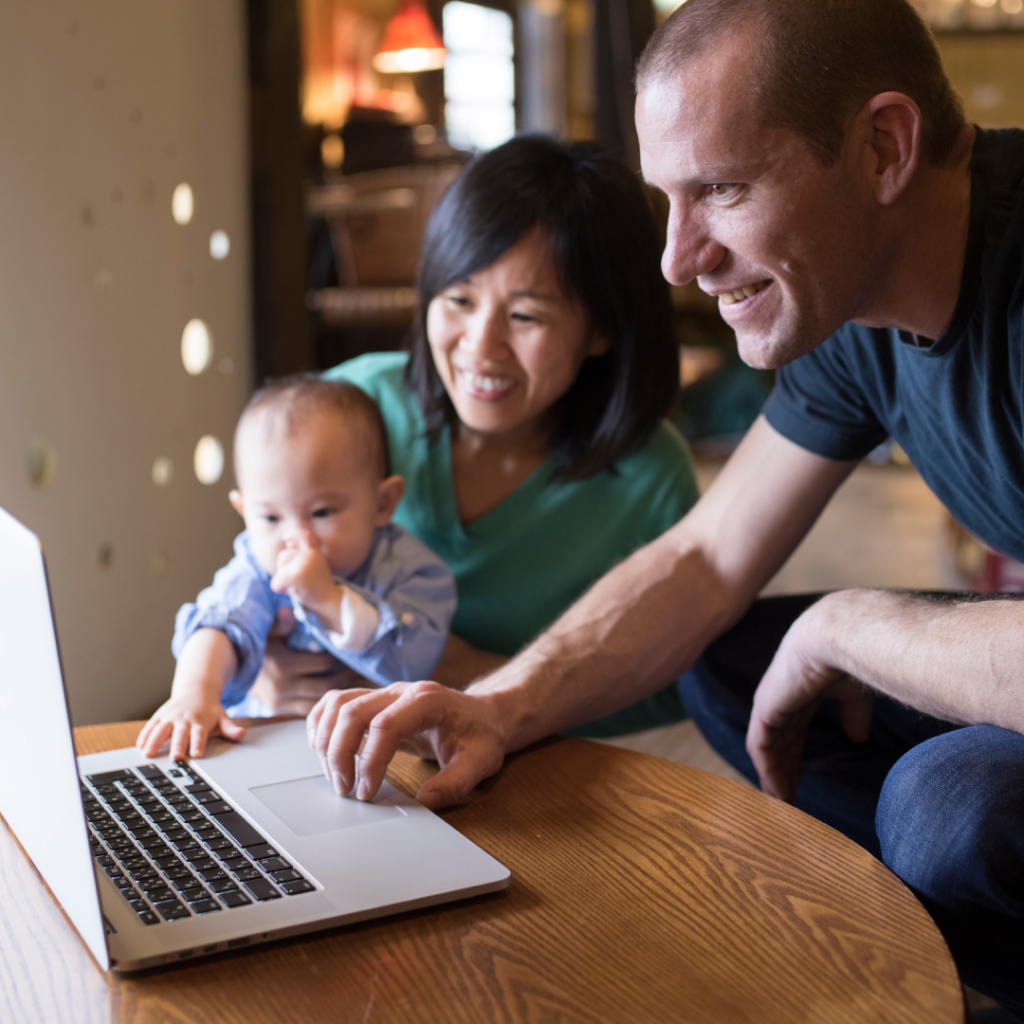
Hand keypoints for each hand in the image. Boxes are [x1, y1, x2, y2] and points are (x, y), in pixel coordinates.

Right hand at [137, 694, 245, 759]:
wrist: (196, 691)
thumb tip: (241, 734)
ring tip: (148, 753)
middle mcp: (184, 719)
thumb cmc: (210, 710)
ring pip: (161, 730)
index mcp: (200, 722)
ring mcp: (170, 717)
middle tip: (175, 758)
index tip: (197, 754)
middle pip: (180, 734)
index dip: (198, 744)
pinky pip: (151, 726)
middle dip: (177, 745)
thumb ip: (230, 729)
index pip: (200, 734)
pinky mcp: (160, 717)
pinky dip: (145, 736)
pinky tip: (140, 746)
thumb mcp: (222, 717)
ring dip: (154, 741)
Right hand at [250, 608, 367, 714]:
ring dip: (341, 696)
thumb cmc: (260, 648)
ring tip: (361, 687)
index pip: (323, 663)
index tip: (355, 653)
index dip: (341, 658)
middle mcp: (283, 686)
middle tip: (367, 672)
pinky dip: (326, 707)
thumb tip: (288, 609)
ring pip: (320, 702)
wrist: (237, 672)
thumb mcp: (268, 632)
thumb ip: (281, 623)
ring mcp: (282, 702)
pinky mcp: (281, 712)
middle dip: (348, 678)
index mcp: (283, 664)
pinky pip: (309, 711)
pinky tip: (341, 699)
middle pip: (327, 685)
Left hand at [271, 533, 337, 612]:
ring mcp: (304, 564)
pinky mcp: (297, 575)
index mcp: (316, 552)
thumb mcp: (314, 566)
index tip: (286, 538)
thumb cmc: (319, 588)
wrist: (330, 603)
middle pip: (284, 555)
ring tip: (296, 586)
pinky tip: (289, 591)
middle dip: (284, 568)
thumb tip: (288, 543)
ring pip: (280, 568)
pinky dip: (279, 588)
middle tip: (297, 581)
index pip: (306, 536)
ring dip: (282, 579)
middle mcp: (311, 555)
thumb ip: (301, 555)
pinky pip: (277, 581)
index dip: (295, 535)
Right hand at [306, 682, 506, 809]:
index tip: (367, 793)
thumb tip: (424, 803)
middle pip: (353, 711)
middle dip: (340, 754)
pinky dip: (322, 723)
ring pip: (339, 704)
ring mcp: (385, 693)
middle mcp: (401, 691)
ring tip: (334, 776)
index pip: (385, 725)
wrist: (484, 714)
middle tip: (345, 790)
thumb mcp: (480, 762)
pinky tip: (321, 749)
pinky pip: (337, 702)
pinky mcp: (375, 701)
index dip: (370, 761)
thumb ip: (455, 783)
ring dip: (327, 740)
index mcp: (427, 701)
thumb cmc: (480, 736)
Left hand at [746, 594, 874, 801]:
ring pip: (768, 747)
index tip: (800, 778)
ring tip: (782, 804)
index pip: (793, 727)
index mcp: (801, 688)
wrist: (840, 635)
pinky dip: (768, 771)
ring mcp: (770, 701)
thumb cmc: (853, 655)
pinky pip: (761, 747)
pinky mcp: (765, 708)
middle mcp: (782, 695)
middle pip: (778, 740)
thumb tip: (857, 737)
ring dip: (775, 776)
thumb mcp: (854, 691)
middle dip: (783, 769)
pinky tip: (779, 793)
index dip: (796, 754)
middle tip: (788, 800)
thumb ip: (853, 714)